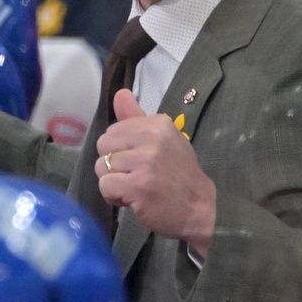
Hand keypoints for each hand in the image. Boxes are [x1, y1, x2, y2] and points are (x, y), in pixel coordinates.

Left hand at [95, 89, 216, 254]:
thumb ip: (137, 118)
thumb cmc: (179, 175)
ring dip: (114, 182)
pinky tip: (133, 199)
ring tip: (135, 188)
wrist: (200, 208)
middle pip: (103, 146)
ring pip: (101, 166)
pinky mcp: (138, 185)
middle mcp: (152, 139)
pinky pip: (105, 186)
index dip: (120, 150)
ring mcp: (145, 162)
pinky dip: (114, 197)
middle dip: (113, 164)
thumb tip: (120, 93)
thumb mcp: (163, 140)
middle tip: (135, 175)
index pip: (114, 130)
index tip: (140, 161)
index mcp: (157, 124)